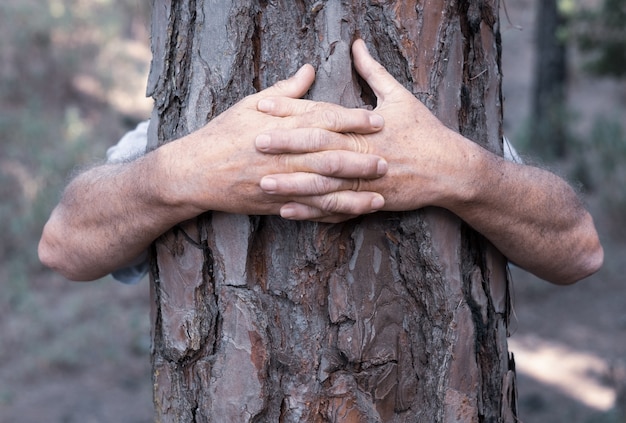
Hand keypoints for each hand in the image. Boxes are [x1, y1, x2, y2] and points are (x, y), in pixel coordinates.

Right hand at [155, 63, 388, 221]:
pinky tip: (351, 215)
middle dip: (361, 160)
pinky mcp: (276, 205)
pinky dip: (331, 215)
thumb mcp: (251, 104)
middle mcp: (285, 156)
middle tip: (387, 161)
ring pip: (325, 191)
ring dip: (354, 194)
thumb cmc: (223, 134)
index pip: (324, 121)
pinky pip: (308, 212)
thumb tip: (310, 70)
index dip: (353, 120)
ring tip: (379, 196)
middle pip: (330, 157)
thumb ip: (286, 91)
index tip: (378, 120)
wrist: (195, 172)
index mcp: (282, 128)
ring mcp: (281, 184)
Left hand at [256, 39, 474, 218]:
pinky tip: (287, 212)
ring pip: (323, 184)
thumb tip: (357, 43)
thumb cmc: (425, 131)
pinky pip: (336, 208)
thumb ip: (373, 71)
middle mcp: (362, 152)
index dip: (291, 109)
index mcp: (364, 125)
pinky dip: (312, 212)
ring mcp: (365, 180)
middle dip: (285, 145)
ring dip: (292, 184)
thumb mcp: (400, 97)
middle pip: (318, 148)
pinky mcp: (368, 201)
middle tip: (254, 142)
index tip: (262, 105)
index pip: (321, 114)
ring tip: (263, 183)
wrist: (451, 170)